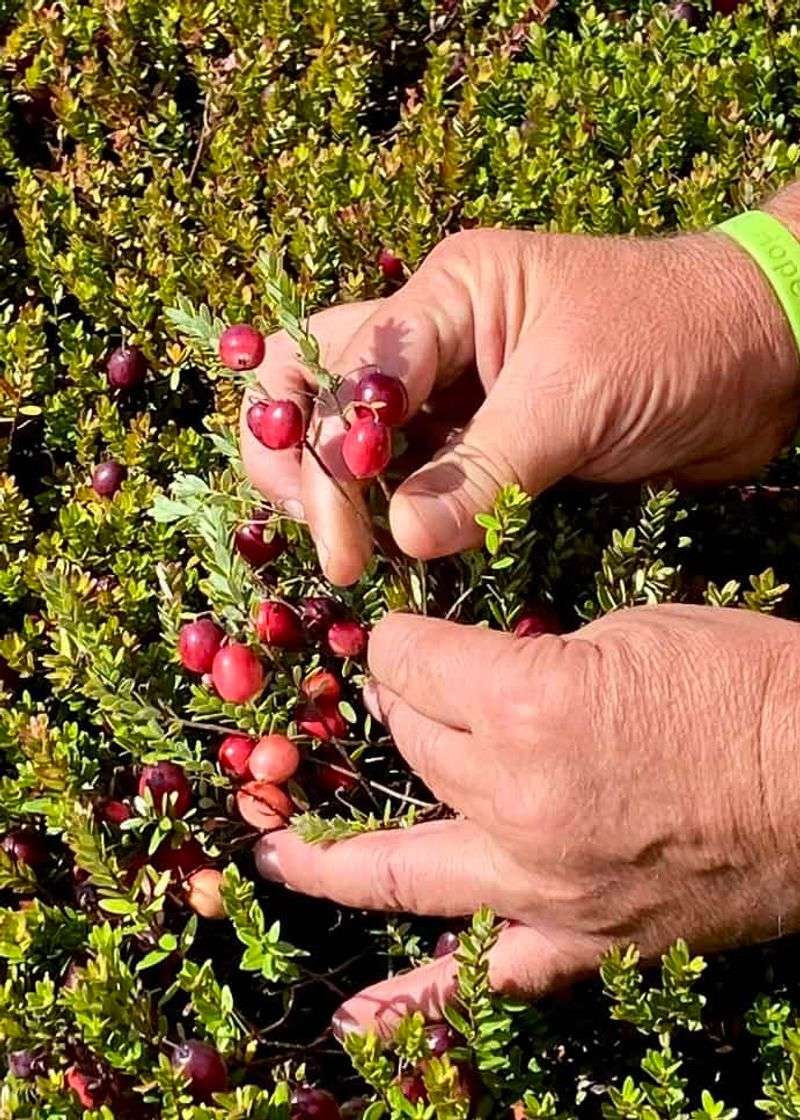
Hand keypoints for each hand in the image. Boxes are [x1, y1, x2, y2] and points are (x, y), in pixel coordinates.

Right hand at [241, 227, 798, 584]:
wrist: (759, 355)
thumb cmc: (676, 340)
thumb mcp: (575, 396)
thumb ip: (485, 469)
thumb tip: (401, 539)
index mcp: (449, 295)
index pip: (346, 375)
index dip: (332, 462)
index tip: (350, 545)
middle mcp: (436, 338)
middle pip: (316, 386)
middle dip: (302, 463)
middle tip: (330, 544)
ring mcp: (456, 392)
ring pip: (357, 436)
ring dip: (340, 494)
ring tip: (351, 558)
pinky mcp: (484, 441)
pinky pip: (414, 477)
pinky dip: (393, 515)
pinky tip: (393, 556)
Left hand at [255, 604, 799, 1036]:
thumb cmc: (738, 679)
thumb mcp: (622, 634)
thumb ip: (526, 662)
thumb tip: (471, 682)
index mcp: (525, 704)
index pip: (408, 663)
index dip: (402, 642)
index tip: (408, 638)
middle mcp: (516, 798)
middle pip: (408, 745)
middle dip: (397, 710)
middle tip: (402, 697)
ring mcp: (543, 883)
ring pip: (405, 864)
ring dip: (336, 854)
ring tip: (279, 853)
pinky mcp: (585, 938)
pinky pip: (486, 980)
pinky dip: (418, 1006)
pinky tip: (358, 1024)